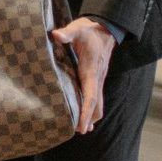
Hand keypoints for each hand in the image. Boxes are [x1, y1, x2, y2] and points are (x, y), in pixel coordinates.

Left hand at [49, 16, 115, 134]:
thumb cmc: (89, 30)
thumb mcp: (78, 29)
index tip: (82, 126)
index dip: (86, 112)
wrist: (106, 29)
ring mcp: (98, 79)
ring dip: (91, 114)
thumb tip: (55, 35)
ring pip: (97, 102)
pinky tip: (86, 113)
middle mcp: (97, 78)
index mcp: (91, 70)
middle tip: (79, 131)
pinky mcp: (97, 77)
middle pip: (96, 104)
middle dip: (89, 118)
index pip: (90, 96)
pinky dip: (92, 107)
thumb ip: (67, 33)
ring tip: (83, 128)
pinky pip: (96, 96)